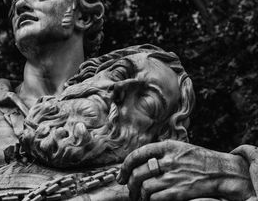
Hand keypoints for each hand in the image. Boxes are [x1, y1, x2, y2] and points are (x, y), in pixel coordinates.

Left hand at [117, 140, 254, 200]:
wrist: (221, 171)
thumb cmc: (197, 159)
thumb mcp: (178, 147)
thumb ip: (158, 152)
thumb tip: (136, 163)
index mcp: (166, 147)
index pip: (137, 154)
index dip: (125, 166)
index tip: (121, 175)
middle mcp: (168, 160)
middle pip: (138, 173)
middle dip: (129, 184)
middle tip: (129, 189)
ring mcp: (173, 176)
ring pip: (144, 187)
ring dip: (139, 194)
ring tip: (139, 197)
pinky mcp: (178, 191)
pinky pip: (155, 197)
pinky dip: (149, 200)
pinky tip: (150, 200)